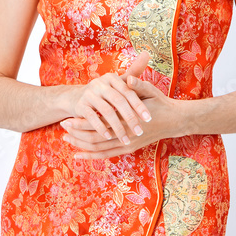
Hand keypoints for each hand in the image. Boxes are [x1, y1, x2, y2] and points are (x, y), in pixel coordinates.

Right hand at [61, 51, 152, 147]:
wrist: (76, 98)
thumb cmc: (104, 92)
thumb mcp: (118, 82)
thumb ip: (134, 71)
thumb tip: (147, 53)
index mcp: (112, 78)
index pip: (128, 91)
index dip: (139, 105)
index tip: (149, 119)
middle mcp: (100, 83)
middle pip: (118, 101)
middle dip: (130, 118)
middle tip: (139, 132)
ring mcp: (89, 94)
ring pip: (106, 111)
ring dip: (117, 127)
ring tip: (126, 140)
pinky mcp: (80, 105)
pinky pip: (92, 117)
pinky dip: (101, 127)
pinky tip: (109, 137)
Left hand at [61, 61, 182, 159]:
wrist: (175, 121)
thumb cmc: (161, 104)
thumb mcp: (151, 91)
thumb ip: (138, 85)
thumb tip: (127, 80)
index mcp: (128, 122)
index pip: (99, 125)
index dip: (81, 123)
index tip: (67, 119)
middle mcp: (126, 137)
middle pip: (94, 140)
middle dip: (76, 134)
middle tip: (61, 127)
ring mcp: (126, 145)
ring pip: (98, 149)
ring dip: (81, 145)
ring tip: (66, 139)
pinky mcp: (128, 148)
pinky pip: (106, 155)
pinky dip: (91, 155)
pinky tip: (79, 154)